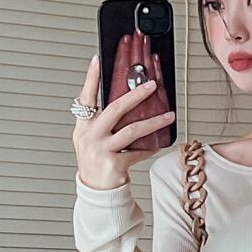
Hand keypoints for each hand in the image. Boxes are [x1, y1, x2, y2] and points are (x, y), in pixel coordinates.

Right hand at [72, 46, 174, 190]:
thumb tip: (120, 99)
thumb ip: (100, 121)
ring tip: (168, 116)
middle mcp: (89, 136)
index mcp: (82, 127)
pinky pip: (138, 151)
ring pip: (132, 130)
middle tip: (151, 84)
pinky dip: (150, 148)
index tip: (98, 59)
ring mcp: (100, 150)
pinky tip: (158, 144)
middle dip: (135, 94)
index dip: (91, 78)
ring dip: (154, 122)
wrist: (97, 192)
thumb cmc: (97, 162)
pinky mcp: (113, 163)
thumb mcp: (92, 139)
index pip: (86, 97)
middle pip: (114, 108)